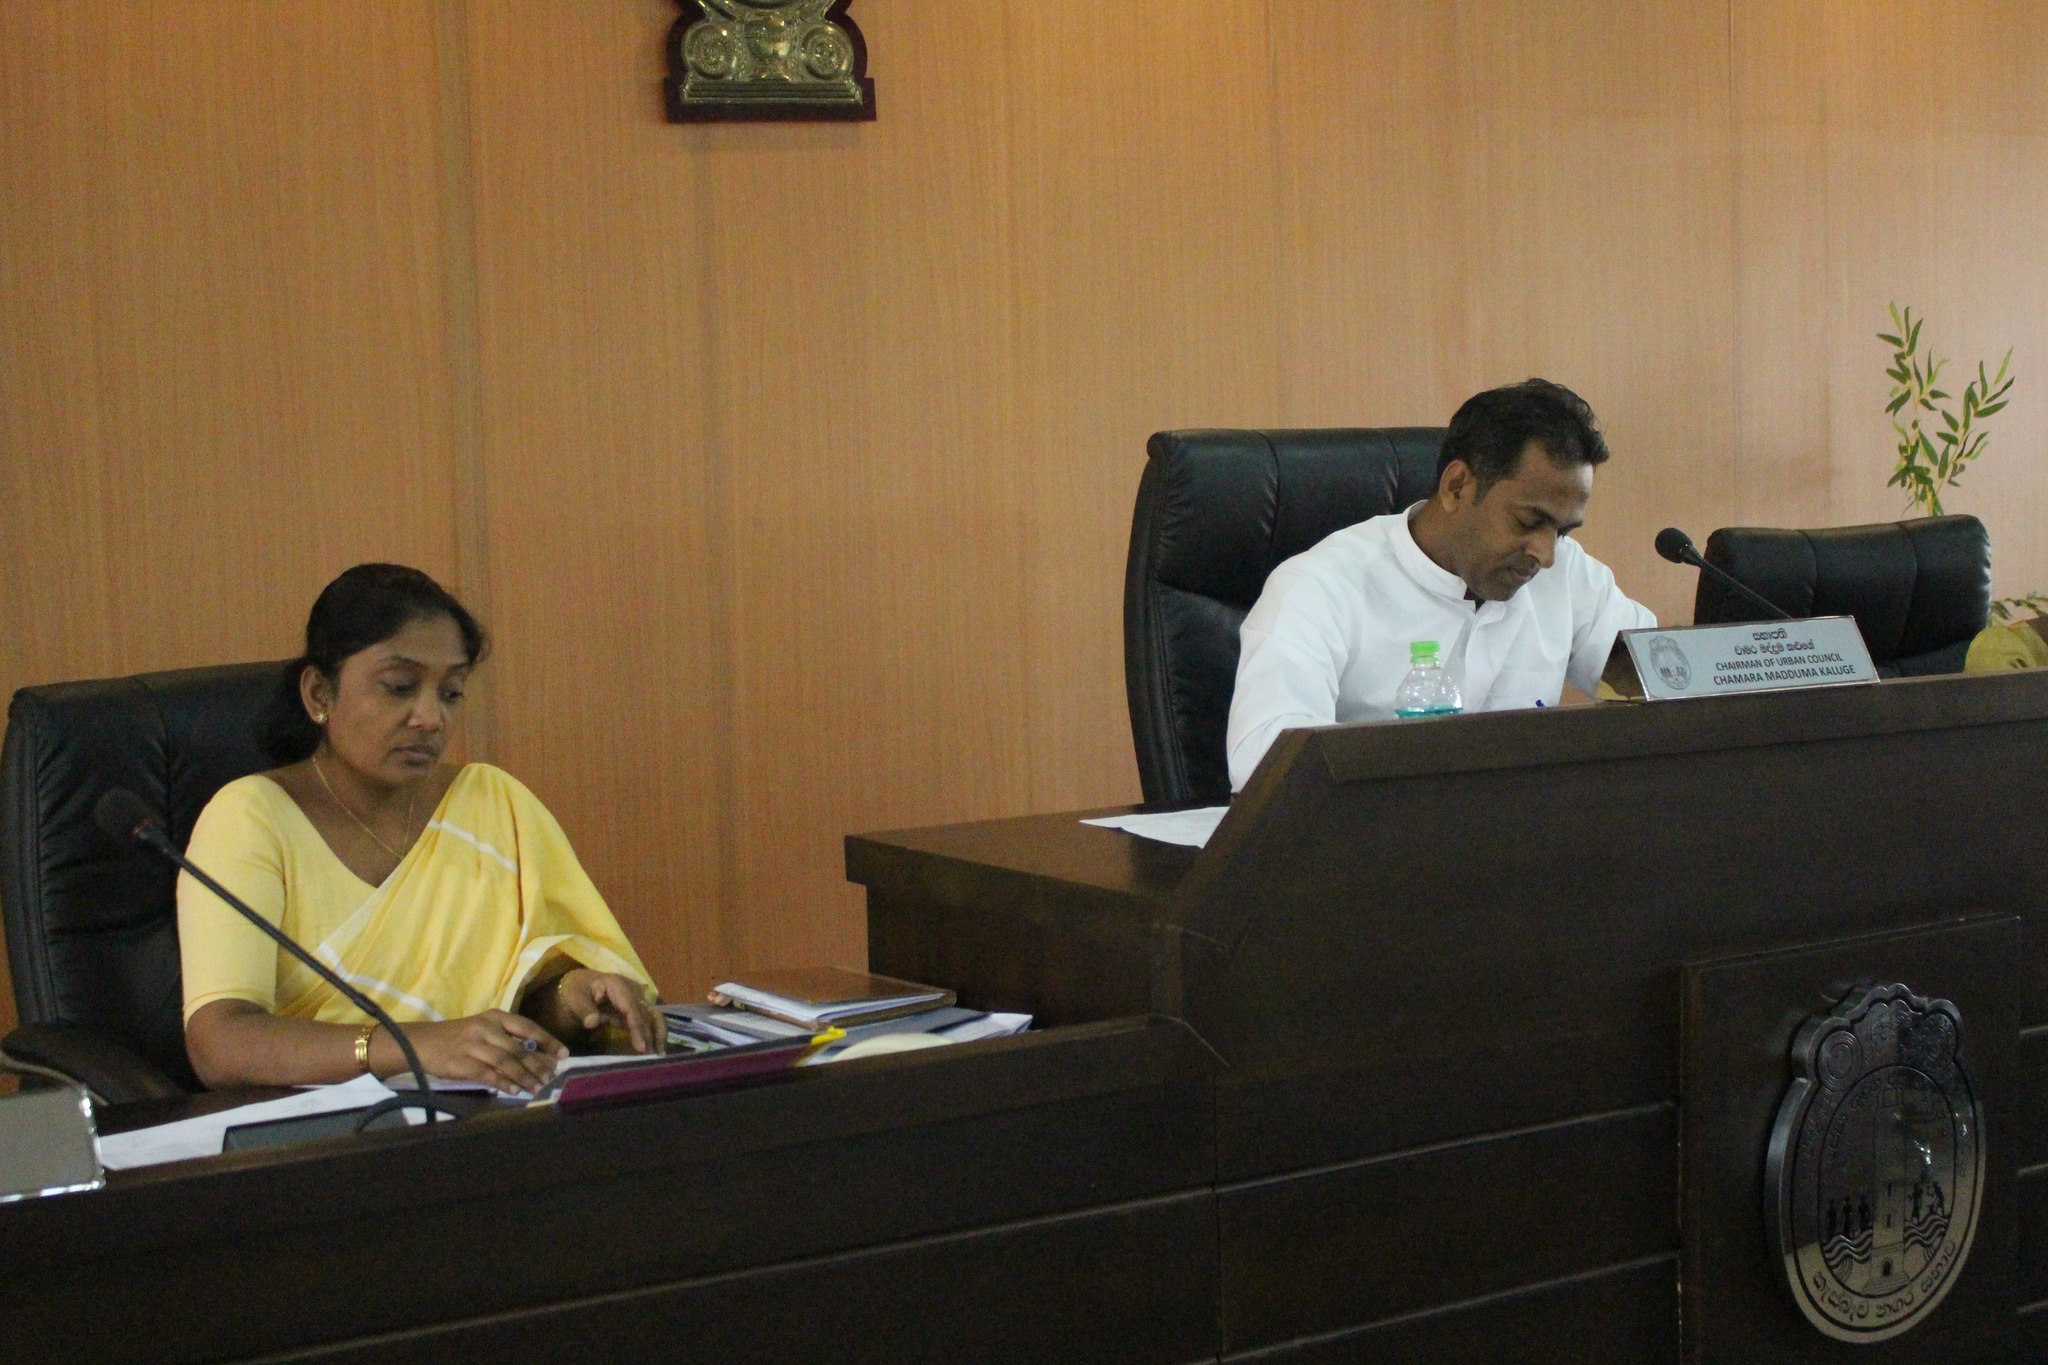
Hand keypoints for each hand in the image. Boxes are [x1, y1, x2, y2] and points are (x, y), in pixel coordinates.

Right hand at [400, 1010, 566, 1094]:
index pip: (527, 1027)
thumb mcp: (484, 1029)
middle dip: (538, 1064)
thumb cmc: (458, 1037)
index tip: (564, 1054)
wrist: (421, 1043)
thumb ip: (508, 1039)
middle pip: (519, 1048)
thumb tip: (539, 1056)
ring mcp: (472, 1045)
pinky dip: (503, 1083)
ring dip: (525, 1077)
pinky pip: (487, 1074)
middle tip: (552, 1077)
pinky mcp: (460, 1063)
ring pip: (506, 1062)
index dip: (547, 1041)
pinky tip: (515, 1091)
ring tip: (537, 1088)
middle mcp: (485, 1028)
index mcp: (494, 1016)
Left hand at [557, 969, 664, 1054]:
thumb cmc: (575, 990)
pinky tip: (655, 1049)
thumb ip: (583, 1009)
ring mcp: (636, 1000)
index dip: (638, 1027)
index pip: (632, 1008)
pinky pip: (648, 1021)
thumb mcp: (574, 996)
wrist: (578, 986)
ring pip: (654, 1016)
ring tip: (659, 1055)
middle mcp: (632, 991)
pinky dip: (653, 1034)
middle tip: (653, 1057)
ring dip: (658, 1034)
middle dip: (652, 1035)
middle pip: (647, 1013)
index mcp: (618, 985)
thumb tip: (593, 1022)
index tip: (642, 1047)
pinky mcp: (635, 1010)